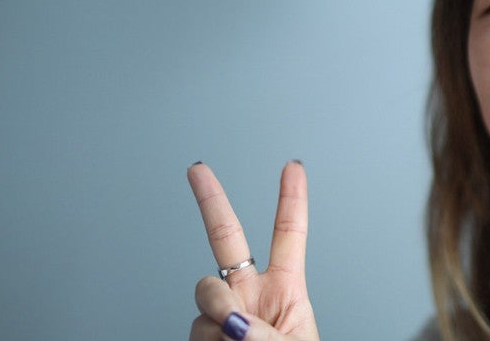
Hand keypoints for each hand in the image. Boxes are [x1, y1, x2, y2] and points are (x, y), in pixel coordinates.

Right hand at [186, 161, 318, 339]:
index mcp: (286, 292)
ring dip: (220, 313)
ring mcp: (221, 318)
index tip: (293, 166)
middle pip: (225, 240)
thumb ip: (264, 333)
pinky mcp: (202, 337)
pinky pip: (197, 329)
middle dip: (211, 201)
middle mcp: (249, 298)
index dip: (290, 199)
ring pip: (206, 293)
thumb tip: (230, 321)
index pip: (289, 237)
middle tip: (196, 169)